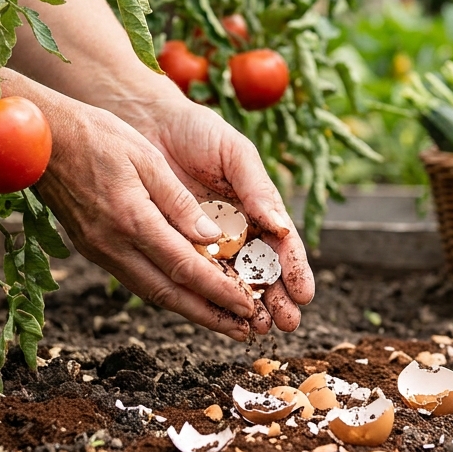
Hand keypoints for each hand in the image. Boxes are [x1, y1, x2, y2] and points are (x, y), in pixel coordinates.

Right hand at [18, 82, 260, 340]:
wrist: (38, 141)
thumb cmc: (96, 136)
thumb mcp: (146, 159)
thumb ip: (179, 202)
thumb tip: (212, 237)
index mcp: (132, 220)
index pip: (185, 267)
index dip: (219, 290)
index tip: (247, 304)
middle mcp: (113, 244)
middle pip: (168, 293)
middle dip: (209, 315)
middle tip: (242, 330)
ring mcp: (99, 250)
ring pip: (150, 291)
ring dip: (188, 310)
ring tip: (221, 321)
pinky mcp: (91, 247)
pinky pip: (134, 278)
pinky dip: (164, 292)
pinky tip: (184, 294)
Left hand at [118, 94, 315, 332]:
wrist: (148, 123)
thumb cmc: (198, 132)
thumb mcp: (235, 153)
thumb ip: (257, 188)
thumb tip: (281, 227)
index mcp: (258, 208)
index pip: (282, 246)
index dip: (294, 270)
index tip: (304, 293)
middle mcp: (237, 230)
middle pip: (262, 272)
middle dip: (277, 299)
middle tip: (287, 323)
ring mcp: (207, 241)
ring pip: (232, 281)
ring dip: (248, 307)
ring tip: (259, 328)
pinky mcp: (178, 246)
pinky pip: (195, 276)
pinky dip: (210, 298)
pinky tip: (221, 316)